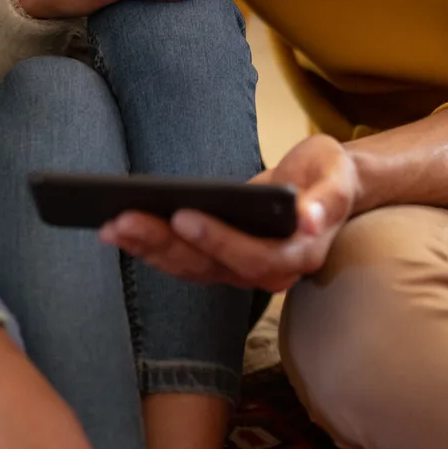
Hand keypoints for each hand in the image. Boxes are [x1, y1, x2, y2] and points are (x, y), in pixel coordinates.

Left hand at [100, 134, 357, 293]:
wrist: (325, 186)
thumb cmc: (329, 176)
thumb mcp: (338, 177)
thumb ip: (329, 200)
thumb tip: (311, 219)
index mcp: (298, 255)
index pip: (254, 257)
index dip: (218, 239)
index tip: (184, 214)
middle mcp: (266, 272)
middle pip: (209, 266)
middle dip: (164, 243)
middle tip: (122, 218)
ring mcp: (239, 271)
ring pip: (189, 267)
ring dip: (148, 247)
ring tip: (110, 223)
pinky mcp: (219, 262)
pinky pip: (182, 260)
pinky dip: (149, 246)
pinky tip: (117, 227)